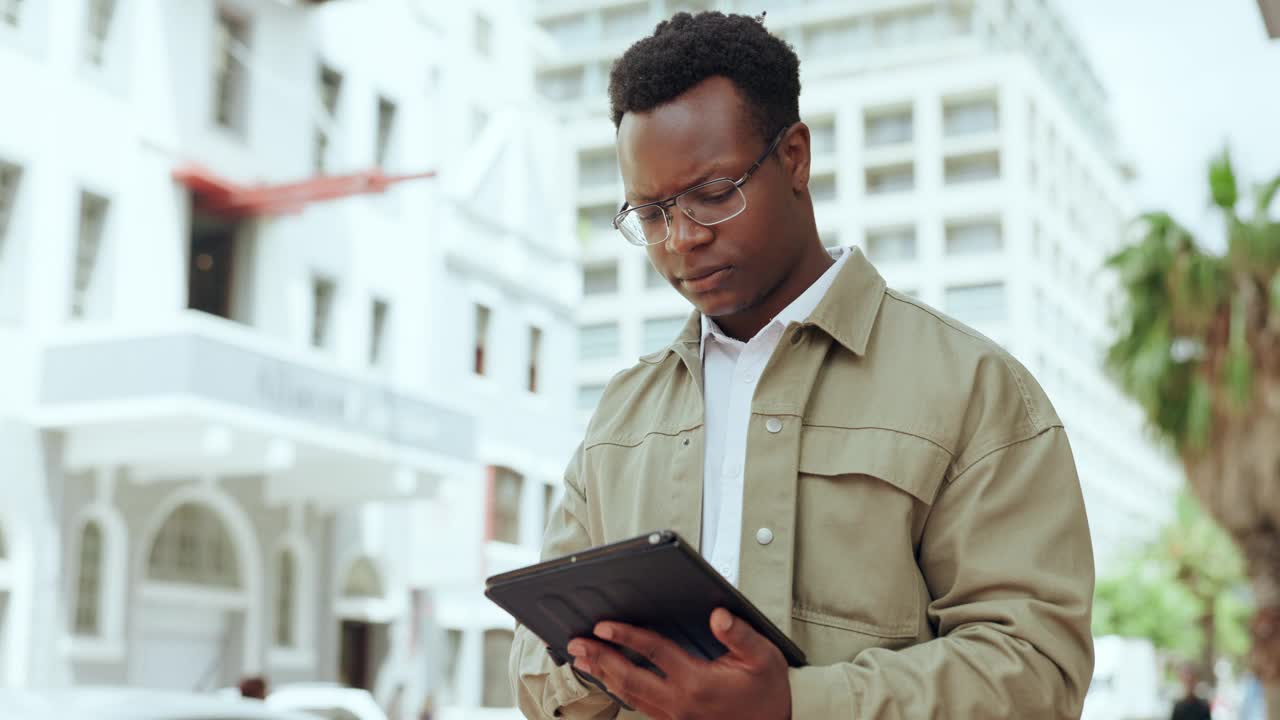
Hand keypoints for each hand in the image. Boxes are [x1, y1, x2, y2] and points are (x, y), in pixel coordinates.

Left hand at [566, 608, 791, 719]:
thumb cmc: (768, 692)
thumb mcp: (763, 657)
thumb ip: (739, 635)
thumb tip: (718, 615)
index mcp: (697, 683)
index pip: (654, 653)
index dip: (626, 637)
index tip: (604, 626)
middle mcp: (680, 703)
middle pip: (628, 678)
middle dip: (600, 658)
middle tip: (576, 642)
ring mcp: (674, 717)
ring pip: (628, 696)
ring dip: (603, 675)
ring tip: (582, 658)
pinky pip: (639, 706)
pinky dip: (618, 690)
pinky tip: (609, 679)